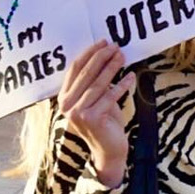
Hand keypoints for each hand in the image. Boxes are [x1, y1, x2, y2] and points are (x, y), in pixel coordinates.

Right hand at [59, 41, 133, 187]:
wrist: (108, 150)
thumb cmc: (104, 123)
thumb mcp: (97, 101)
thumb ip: (95, 85)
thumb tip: (107, 58)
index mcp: (63, 98)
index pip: (74, 70)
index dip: (88, 54)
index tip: (102, 42)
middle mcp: (66, 105)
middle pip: (85, 74)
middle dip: (101, 57)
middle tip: (115, 46)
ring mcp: (77, 113)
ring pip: (97, 84)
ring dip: (111, 68)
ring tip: (122, 56)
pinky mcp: (92, 119)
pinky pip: (110, 97)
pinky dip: (121, 85)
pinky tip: (131, 76)